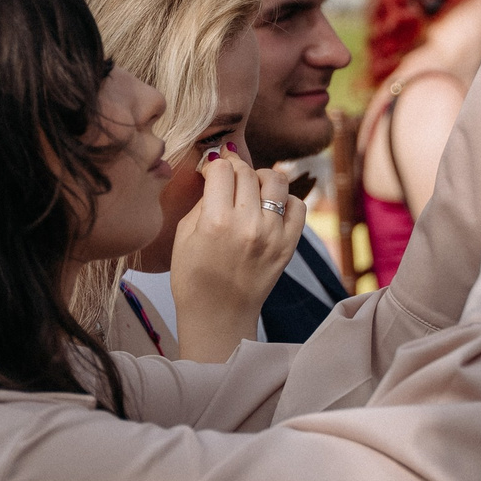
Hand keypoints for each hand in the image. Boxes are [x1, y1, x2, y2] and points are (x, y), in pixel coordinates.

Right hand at [167, 150, 305, 361]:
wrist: (219, 316)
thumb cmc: (193, 278)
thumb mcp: (184, 235)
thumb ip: (202, 201)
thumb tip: (216, 174)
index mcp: (216, 222)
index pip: (222, 169)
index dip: (214, 164)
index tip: (210, 170)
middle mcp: (249, 225)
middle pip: (247, 172)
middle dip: (234, 167)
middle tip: (227, 175)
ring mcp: (273, 235)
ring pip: (276, 180)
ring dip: (261, 177)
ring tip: (251, 187)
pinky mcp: (289, 245)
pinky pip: (297, 205)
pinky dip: (285, 199)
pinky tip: (270, 207)